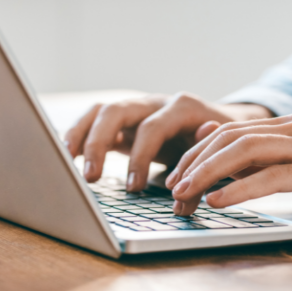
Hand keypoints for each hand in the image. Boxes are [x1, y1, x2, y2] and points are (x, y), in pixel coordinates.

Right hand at [63, 92, 272, 191]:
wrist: (226, 125)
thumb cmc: (222, 142)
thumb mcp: (222, 148)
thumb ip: (209, 154)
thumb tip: (198, 159)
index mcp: (181, 107)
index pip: (152, 127)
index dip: (140, 157)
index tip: (133, 188)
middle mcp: (154, 102)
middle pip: (116, 111)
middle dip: (99, 143)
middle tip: (91, 177)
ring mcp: (137, 110)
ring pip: (100, 111)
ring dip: (80, 134)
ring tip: (66, 161)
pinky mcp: (125, 122)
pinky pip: (95, 122)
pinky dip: (79, 135)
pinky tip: (66, 155)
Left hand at [167, 113, 291, 225]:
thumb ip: (272, 159)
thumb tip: (226, 156)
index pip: (230, 132)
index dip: (197, 153)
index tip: (175, 175)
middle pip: (229, 138)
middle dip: (193, 162)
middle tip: (170, 188)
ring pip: (245, 151)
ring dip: (207, 173)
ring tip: (183, 193)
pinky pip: (274, 177)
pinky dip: (240, 189)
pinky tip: (219, 201)